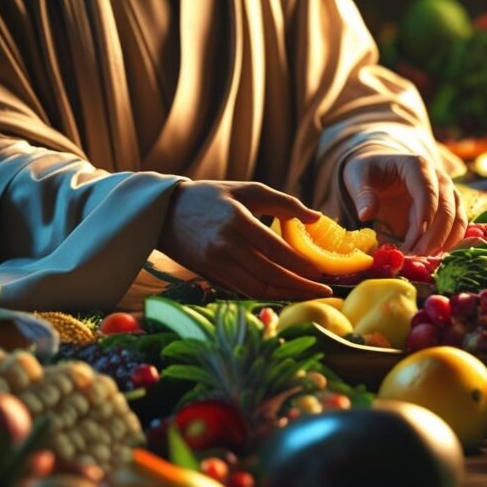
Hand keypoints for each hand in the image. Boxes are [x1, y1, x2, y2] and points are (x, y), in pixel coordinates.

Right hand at [158, 180, 332, 299]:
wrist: (164, 212)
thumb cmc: (211, 197)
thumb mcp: (246, 190)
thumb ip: (283, 202)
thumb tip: (317, 218)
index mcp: (236, 220)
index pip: (276, 249)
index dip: (301, 264)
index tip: (321, 272)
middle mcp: (225, 245)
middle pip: (270, 274)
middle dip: (300, 286)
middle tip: (323, 290)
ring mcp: (216, 264)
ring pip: (258, 288)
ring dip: (286, 295)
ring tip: (308, 296)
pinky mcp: (211, 276)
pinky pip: (244, 291)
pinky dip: (267, 295)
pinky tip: (284, 294)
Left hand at [342, 146, 465, 253]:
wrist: (382, 170)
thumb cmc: (370, 172)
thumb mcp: (359, 177)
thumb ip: (364, 195)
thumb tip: (365, 215)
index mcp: (418, 166)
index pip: (428, 190)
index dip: (424, 214)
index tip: (416, 236)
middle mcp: (439, 178)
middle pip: (446, 208)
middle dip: (433, 235)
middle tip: (416, 256)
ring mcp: (448, 194)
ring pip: (456, 220)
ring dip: (442, 242)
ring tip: (421, 259)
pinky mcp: (449, 210)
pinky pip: (457, 228)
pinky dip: (448, 243)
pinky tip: (432, 257)